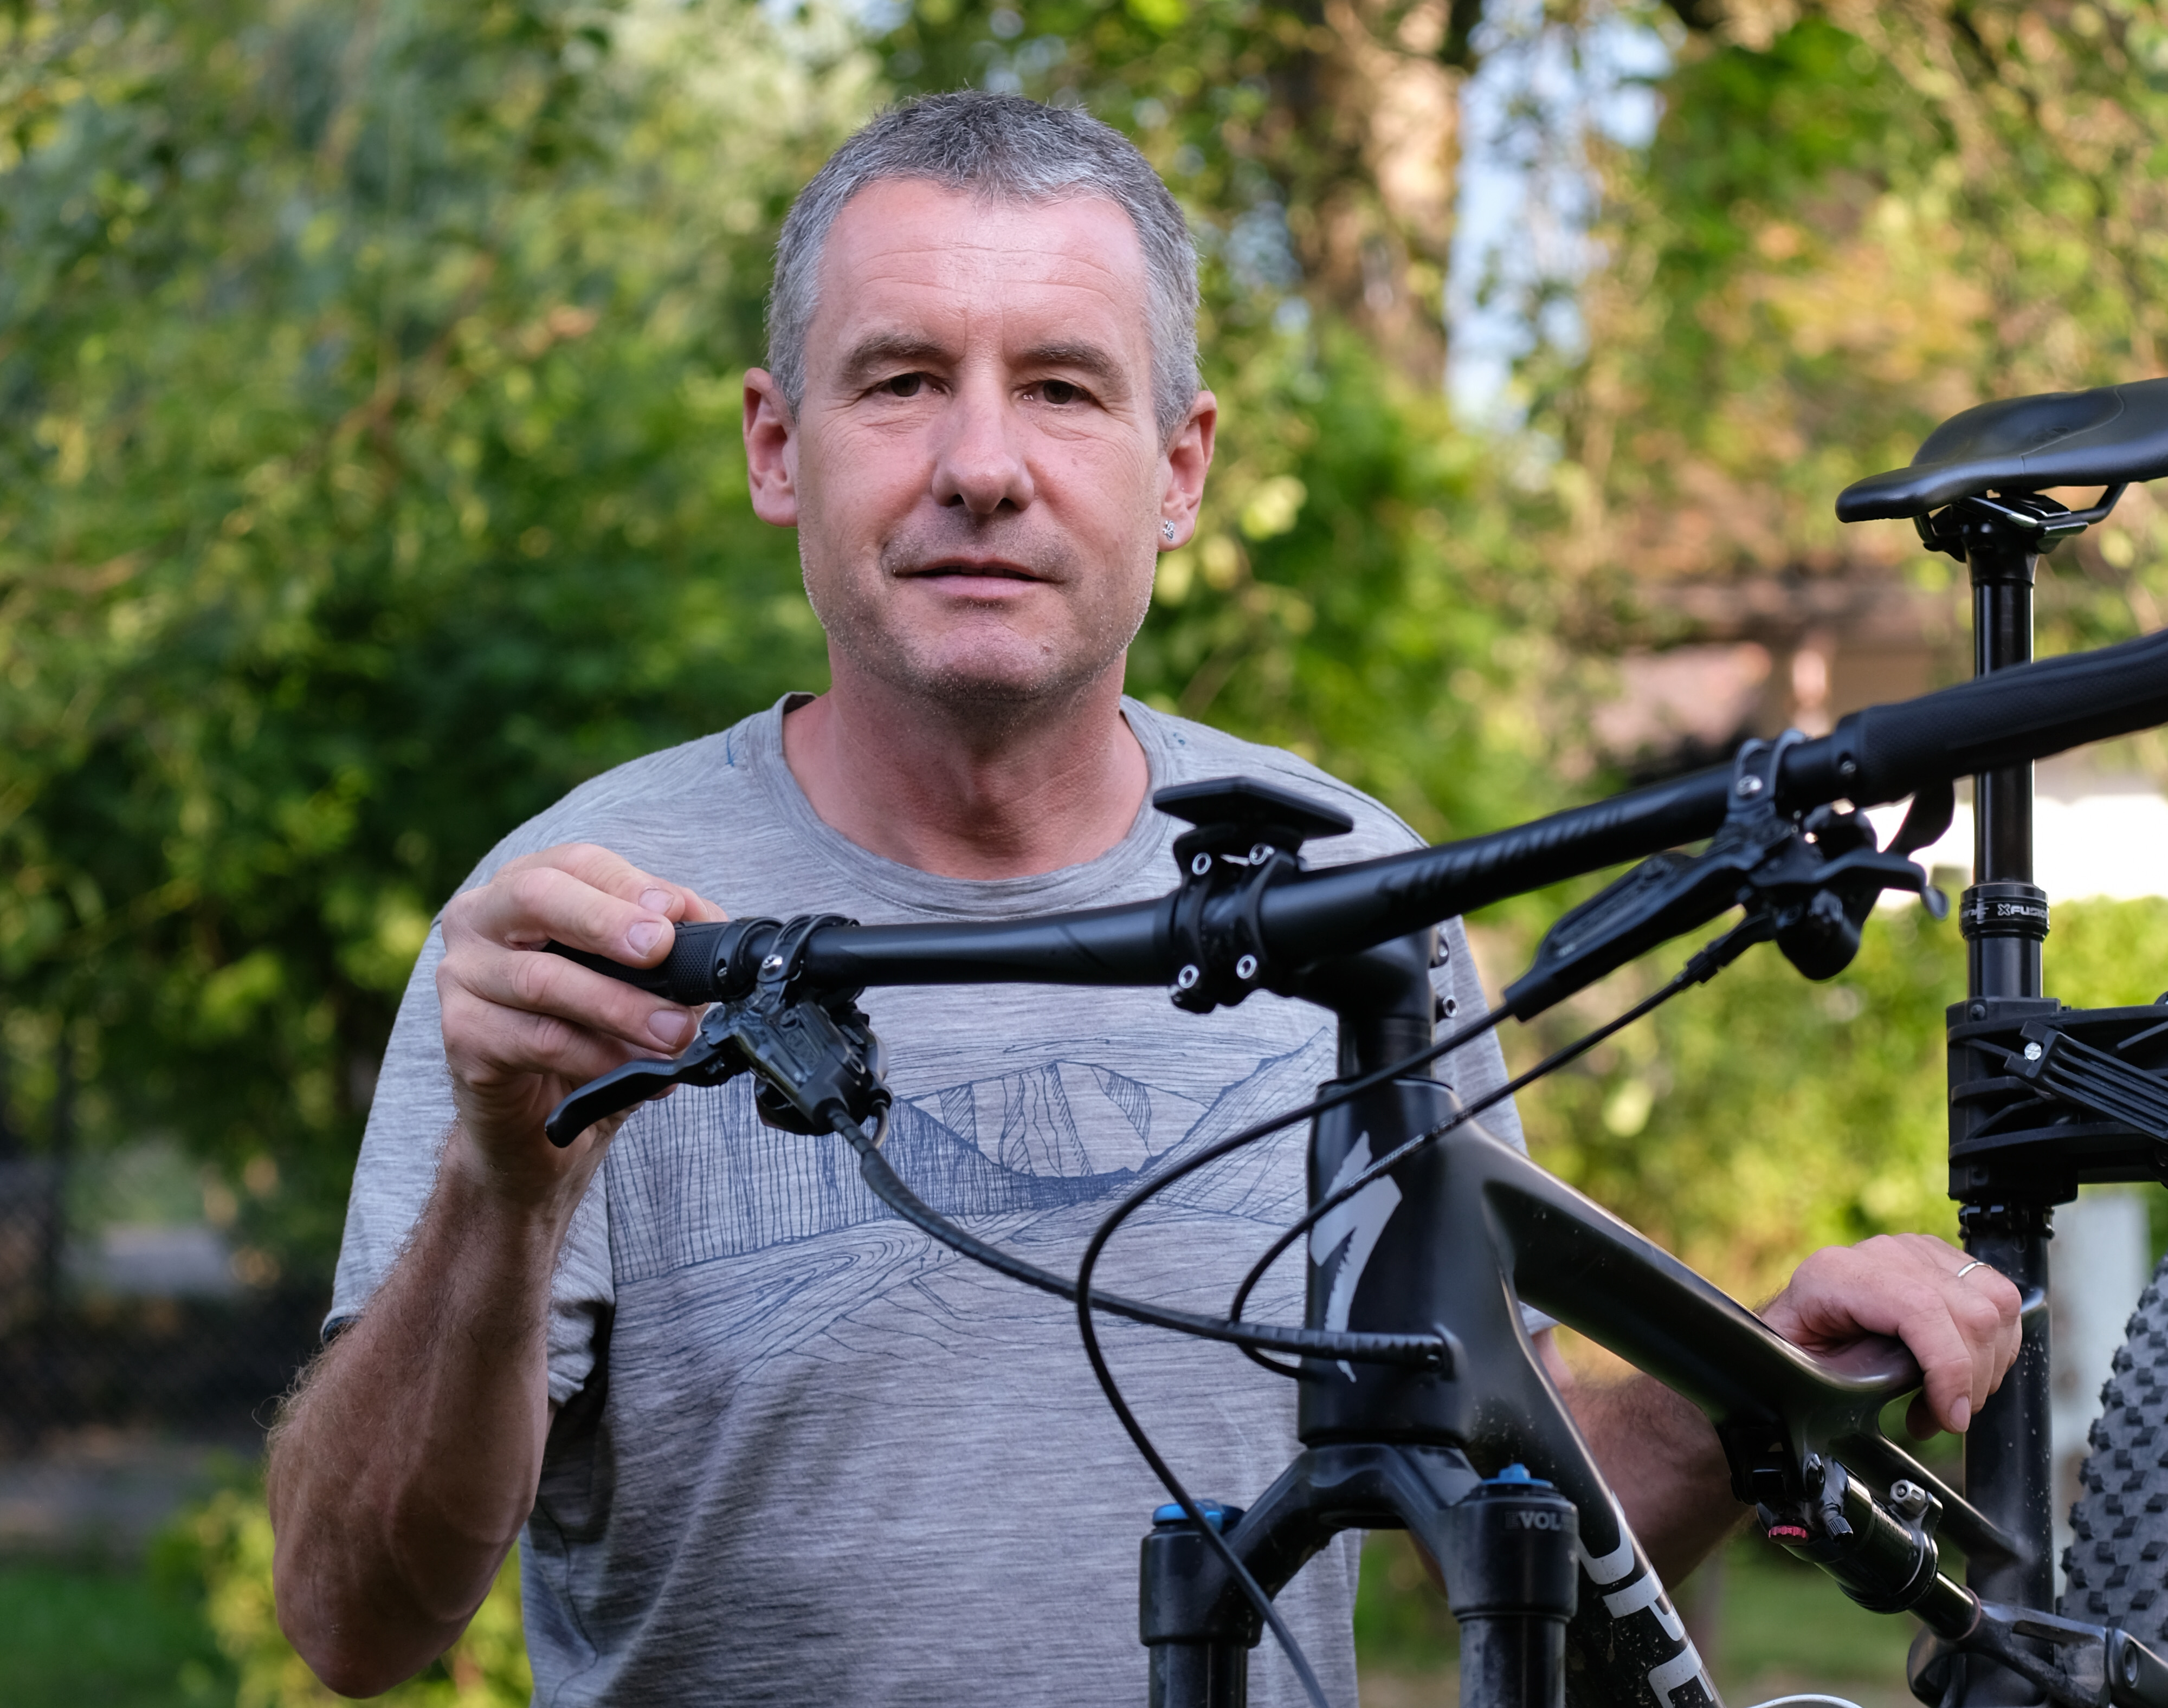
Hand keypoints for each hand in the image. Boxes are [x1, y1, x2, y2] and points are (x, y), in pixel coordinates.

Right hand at [436, 843, 727, 1200]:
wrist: (535, 1120)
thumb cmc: (586, 1030)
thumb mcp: (632, 978)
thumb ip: (665, 945)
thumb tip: (706, 926)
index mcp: (524, 886)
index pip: (574, 863)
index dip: (626, 884)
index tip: (673, 911)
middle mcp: (480, 920)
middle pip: (537, 896)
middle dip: (607, 922)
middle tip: (661, 949)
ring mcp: (462, 978)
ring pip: (542, 980)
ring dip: (619, 1006)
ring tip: (676, 1032)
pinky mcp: (463, 1038)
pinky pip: (537, 1041)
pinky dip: (596, 1056)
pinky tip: (636, 1070)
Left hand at [1762, 1232, 2022, 1438]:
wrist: (1799, 1328)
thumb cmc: (1802, 1354)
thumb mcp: (1816, 1373)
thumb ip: (1868, 1378)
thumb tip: (1934, 1395)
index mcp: (1837, 1274)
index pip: (1921, 1308)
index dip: (1950, 1369)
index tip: (1952, 1417)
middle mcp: (1882, 1253)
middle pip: (1971, 1311)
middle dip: (1973, 1381)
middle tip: (1946, 1417)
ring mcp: (1917, 1250)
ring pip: (1996, 1304)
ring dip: (1988, 1367)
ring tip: (1950, 1399)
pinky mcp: (1945, 1260)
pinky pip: (2001, 1299)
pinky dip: (1996, 1347)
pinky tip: (1964, 1373)